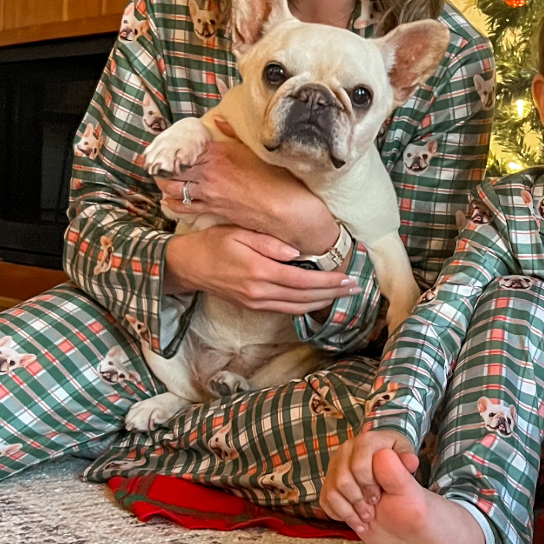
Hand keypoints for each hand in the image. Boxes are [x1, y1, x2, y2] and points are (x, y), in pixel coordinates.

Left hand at [156, 119, 337, 255]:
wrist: (282, 208)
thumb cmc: (274, 177)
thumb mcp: (254, 150)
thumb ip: (232, 135)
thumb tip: (219, 121)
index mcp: (217, 154)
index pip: (183, 148)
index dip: (170, 146)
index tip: (163, 144)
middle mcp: (207, 174)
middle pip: (172, 169)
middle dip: (161, 165)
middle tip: (156, 161)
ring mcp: (207, 194)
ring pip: (173, 189)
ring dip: (164, 183)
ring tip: (161, 178)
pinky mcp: (211, 210)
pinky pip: (183, 207)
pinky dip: (173, 203)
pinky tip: (170, 199)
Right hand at [163, 224, 359, 313]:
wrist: (188, 265)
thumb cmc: (214, 242)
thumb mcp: (240, 232)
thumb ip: (269, 242)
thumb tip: (296, 252)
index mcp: (259, 271)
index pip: (303, 280)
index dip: (328, 281)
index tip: (349, 278)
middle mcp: (260, 292)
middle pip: (304, 298)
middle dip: (333, 294)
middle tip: (356, 288)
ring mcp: (256, 302)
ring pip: (297, 308)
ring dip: (322, 303)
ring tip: (343, 295)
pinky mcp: (252, 306)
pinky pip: (285, 310)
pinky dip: (305, 307)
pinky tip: (318, 300)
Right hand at [320, 429, 417, 532]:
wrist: (397, 510)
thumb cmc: (405, 492)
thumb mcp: (410, 482)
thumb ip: (406, 470)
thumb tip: (410, 461)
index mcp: (370, 441)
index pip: (359, 465)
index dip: (368, 485)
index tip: (379, 496)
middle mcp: (349, 448)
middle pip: (343, 480)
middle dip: (359, 501)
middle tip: (372, 509)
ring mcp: (337, 465)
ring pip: (333, 491)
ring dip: (350, 511)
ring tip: (366, 517)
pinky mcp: (330, 483)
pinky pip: (326, 500)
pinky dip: (341, 514)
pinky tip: (356, 519)